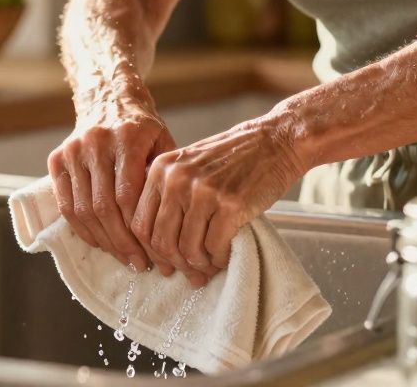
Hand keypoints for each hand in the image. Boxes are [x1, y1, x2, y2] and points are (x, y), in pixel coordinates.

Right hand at [48, 100, 176, 273]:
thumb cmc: (143, 128)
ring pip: (83, 209)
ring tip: (122, 258)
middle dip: (122, 242)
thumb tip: (174, 231)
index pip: (127, 195)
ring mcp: (73, 151)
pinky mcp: (57, 159)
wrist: (109, 98)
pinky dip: (82, 229)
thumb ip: (164, 180)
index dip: (139, 230)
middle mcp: (95, 142)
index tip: (154, 253)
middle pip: (103, 206)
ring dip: (103, 241)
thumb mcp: (163, 144)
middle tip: (138, 264)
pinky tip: (100, 242)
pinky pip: (66, 204)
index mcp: (127, 137)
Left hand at [130, 112, 306, 287]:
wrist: (276, 141)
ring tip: (209, 267)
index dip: (151, 251)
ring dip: (199, 265)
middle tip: (190, 274)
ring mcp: (203, 192)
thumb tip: (157, 244)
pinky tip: (225, 257)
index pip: (139, 223)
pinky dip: (219, 259)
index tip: (164, 264)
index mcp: (161, 169)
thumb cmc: (235, 156)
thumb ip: (169, 192)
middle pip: (161, 240)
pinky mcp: (230, 205)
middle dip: (176, 264)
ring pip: (187, 249)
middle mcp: (176, 179)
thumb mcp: (189, 163)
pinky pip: (214, 247)